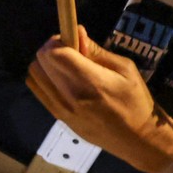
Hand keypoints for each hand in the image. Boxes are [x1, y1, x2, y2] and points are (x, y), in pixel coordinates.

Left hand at [25, 27, 172, 172]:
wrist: (138, 140)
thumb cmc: (136, 101)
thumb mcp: (125, 69)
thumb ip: (96, 51)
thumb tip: (76, 32)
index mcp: (90, 82)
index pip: (54, 53)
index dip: (58, 40)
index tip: (70, 39)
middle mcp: (71, 96)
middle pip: (41, 61)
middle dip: (51, 48)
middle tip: (70, 50)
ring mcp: (62, 110)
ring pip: (35, 75)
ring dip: (46, 64)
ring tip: (66, 66)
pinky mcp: (59, 119)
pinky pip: (38, 92)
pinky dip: (45, 79)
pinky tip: (62, 80)